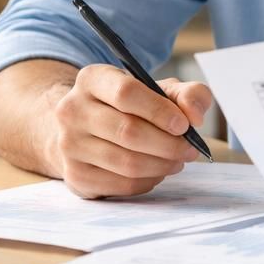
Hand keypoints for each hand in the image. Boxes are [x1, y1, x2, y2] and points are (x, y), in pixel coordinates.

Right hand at [52, 64, 214, 197]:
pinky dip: (148, 181)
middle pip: (128, 131)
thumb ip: (187, 94)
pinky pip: (121, 184)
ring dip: (161, 165)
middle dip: (168, 144)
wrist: (84, 129)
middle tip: (190, 149)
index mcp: (92, 79)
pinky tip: (156, 172)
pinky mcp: (75, 175)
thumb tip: (195, 116)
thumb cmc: (128, 107)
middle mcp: (72, 110)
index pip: (126, 93)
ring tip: (177, 160)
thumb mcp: (158, 90)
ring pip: (126, 162)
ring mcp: (69, 145)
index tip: (185, 125)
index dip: (160, 111)